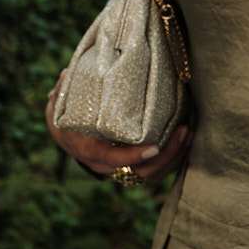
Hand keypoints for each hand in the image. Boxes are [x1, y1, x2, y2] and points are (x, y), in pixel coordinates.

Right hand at [45, 71, 191, 185]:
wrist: (68, 137)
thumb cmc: (68, 117)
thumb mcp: (60, 106)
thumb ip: (63, 91)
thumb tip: (66, 74)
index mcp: (91, 151)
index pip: (113, 159)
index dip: (134, 156)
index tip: (154, 147)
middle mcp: (109, 165)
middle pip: (142, 171)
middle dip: (167, 155)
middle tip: (183, 130)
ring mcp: (124, 167)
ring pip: (153, 173)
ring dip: (175, 156)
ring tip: (188, 132)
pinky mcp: (136, 165)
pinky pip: (158, 169)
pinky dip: (175, 157)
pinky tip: (187, 136)